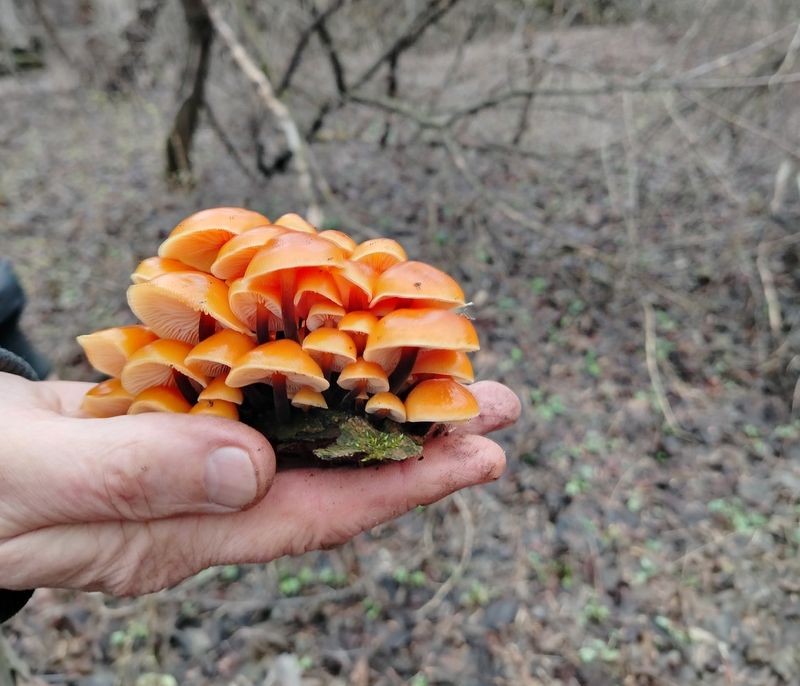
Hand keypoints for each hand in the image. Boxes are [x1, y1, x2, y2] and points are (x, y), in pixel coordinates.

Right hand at [0, 372, 518, 595]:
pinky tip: (342, 352)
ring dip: (373, 404)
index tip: (480, 454)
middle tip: (496, 404)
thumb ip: (133, 476)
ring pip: (303, 435)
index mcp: (178, 533)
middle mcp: (203, 503)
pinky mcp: (176, 423)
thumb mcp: (31, 480)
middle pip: (330, 476)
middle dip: (417, 444)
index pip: (317, 514)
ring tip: (440, 375)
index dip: (404, 487)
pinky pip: (260, 401)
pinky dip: (309, 376)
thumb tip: (247, 466)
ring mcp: (192, 464)